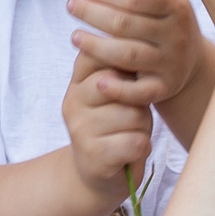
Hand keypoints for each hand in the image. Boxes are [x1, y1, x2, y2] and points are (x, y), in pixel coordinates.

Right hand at [61, 46, 156, 200]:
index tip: (129, 81)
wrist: (97, 176)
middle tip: (132, 114)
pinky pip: (136, 142)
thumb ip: (120, 69)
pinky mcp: (95, 157)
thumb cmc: (115, 127)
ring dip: (142, 126)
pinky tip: (130, 151)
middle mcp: (72, 103)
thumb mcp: (115, 93)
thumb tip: (136, 39)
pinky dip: (142, 148)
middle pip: (121, 85)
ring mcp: (81, 131)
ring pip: (133, 115)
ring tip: (130, 133)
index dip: (125, 66)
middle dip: (138, 100)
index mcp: (77, 83)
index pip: (101, 56)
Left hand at [68, 0, 208, 113]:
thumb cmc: (166, 20)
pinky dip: (119, 89)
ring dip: (96, 47)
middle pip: (126, 25)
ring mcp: (170, 64)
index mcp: (176, 6)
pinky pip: (139, 92)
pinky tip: (98, 81)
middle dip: (93, 14)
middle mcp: (176, 35)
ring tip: (74, 37)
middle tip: (71, 6)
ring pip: (128, 56)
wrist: (190, 62)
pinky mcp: (164, 89)